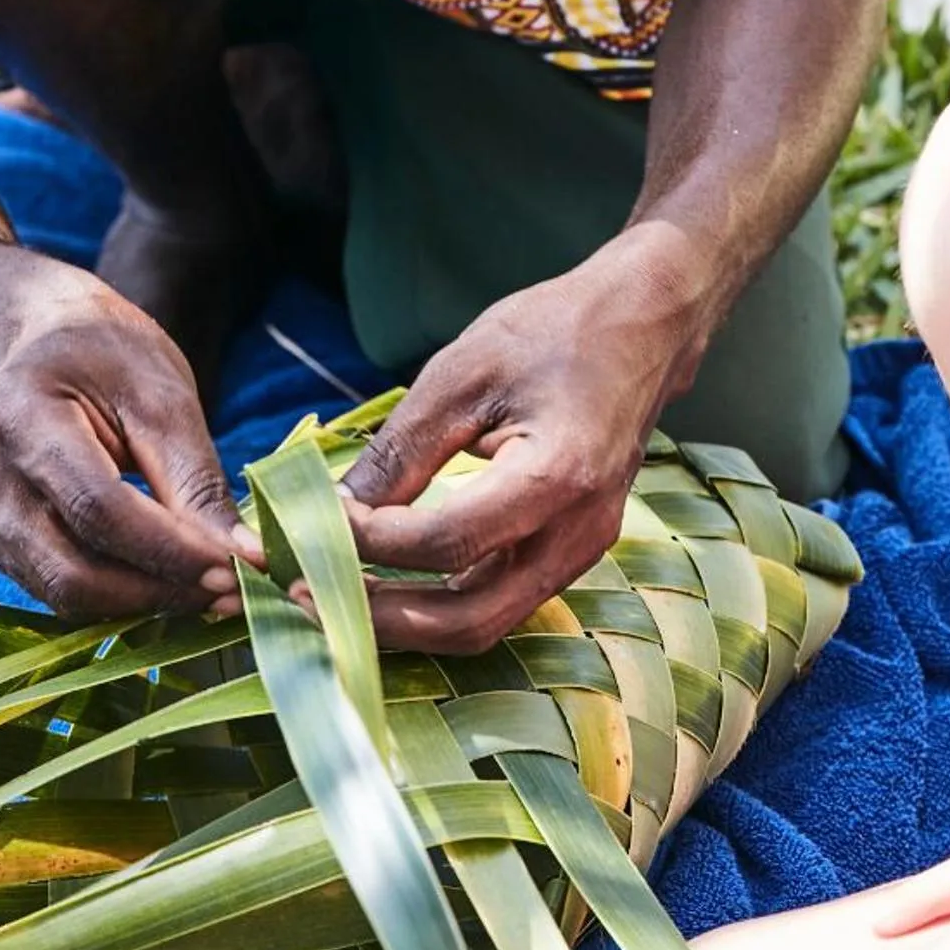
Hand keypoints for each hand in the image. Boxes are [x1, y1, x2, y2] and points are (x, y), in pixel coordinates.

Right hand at [0, 306, 259, 621]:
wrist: (38, 339)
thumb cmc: (107, 355)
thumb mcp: (163, 396)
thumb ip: (197, 481)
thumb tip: (247, 559)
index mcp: (19, 412)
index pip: (96, 508)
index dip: (169, 552)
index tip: (237, 569)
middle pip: (70, 569)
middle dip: (157, 591)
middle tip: (230, 592)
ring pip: (60, 591)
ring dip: (140, 602)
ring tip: (202, 587)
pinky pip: (50, 587)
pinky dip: (112, 595)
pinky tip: (157, 577)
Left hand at [340, 227, 708, 654]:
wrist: (643, 325)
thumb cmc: (555, 332)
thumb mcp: (463, 372)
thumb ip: (400, 450)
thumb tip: (334, 511)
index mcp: (556, 478)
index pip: (445, 543)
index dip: (370, 543)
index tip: (314, 520)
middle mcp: (578, 533)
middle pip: (470, 620)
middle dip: (380, 617)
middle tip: (306, 594)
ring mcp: (582, 550)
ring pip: (486, 623)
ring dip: (407, 621)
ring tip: (336, 594)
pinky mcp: (572, 550)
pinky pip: (500, 599)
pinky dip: (440, 601)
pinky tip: (389, 580)